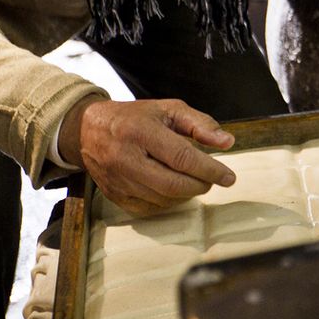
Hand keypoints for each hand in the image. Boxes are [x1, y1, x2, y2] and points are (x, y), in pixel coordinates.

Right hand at [58, 96, 236, 215]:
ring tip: (195, 181)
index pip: (182, 157)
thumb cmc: (135, 118)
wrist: (89, 130)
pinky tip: (175, 190)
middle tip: (213, 179)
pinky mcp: (113, 196)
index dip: (210, 170)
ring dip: (186, 194)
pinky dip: (168, 203)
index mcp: (140, 132)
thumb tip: (227, 142)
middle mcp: (126, 159)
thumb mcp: (168, 109)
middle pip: (173, 184)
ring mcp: (117, 181)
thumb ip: (200, 124)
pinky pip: (148, 209)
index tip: (229, 177)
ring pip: (163, 199)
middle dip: (200, 185)